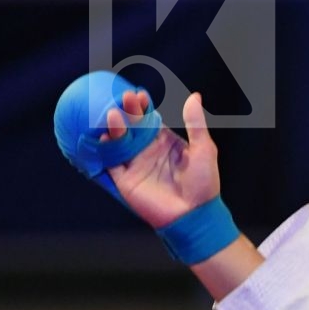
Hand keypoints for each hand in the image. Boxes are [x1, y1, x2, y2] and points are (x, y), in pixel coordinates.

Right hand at [98, 89, 221, 228]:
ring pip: (118, 140)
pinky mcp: (125, 179)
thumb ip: (196, 124)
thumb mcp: (204, 150)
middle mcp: (147, 150)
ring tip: (114, 114)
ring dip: (115, 126)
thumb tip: (194, 96)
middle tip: (124, 98)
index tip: (139, 94)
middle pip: (132, 125)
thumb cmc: (204, 183)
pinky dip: (105, 148)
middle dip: (127, 111)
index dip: (142, 106)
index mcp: (165, 141)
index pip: (149, 118)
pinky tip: (104, 136)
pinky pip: (110, 161)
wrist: (194, 215)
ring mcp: (135, 163)